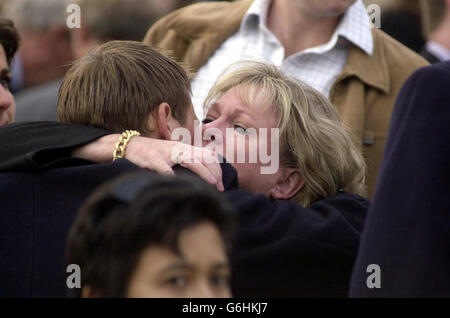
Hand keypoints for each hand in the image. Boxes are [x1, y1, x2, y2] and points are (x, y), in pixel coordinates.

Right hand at [72, 135, 223, 190]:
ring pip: (189, 160)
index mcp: (184, 148)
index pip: (206, 155)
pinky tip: (177, 182)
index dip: (216, 168)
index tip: (221, 184)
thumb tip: (209, 163)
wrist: (130, 145)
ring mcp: (166, 153)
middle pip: (202, 157)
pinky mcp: (152, 159)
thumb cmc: (154, 153)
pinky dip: (170, 174)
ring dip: (202, 171)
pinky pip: (163, 167)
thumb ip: (189, 157)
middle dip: (214, 172)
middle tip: (221, 187)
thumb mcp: (174, 153)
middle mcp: (178, 148)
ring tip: (211, 183)